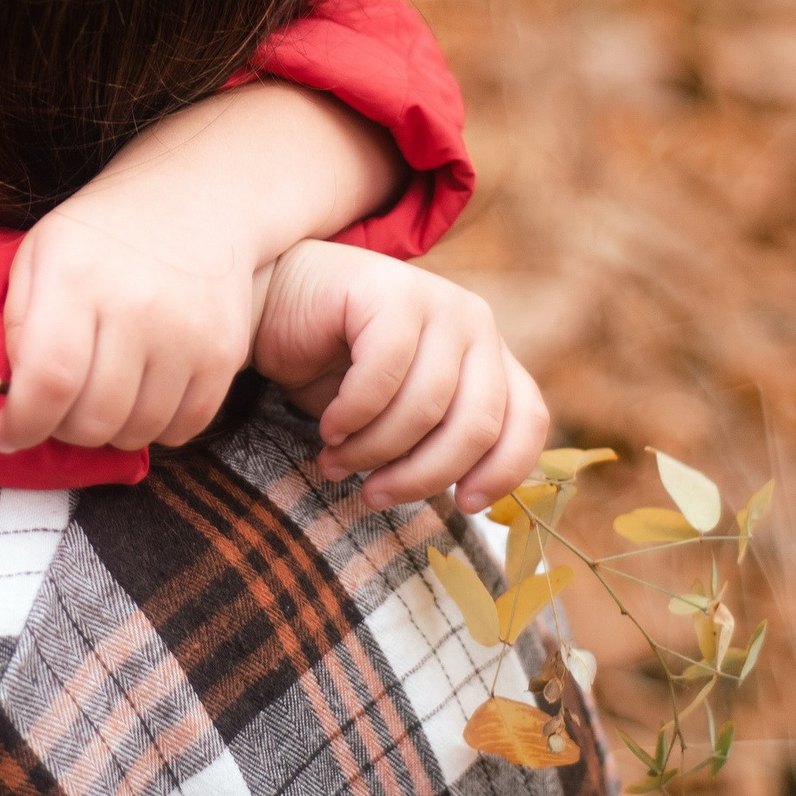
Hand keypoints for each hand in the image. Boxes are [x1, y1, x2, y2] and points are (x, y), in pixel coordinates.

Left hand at [0, 80, 403, 455]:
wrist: (194, 200)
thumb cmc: (101, 234)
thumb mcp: (38, 254)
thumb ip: (16, 325)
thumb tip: (16, 401)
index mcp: (76, 277)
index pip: (49, 380)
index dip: (23, 424)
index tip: (7, 434)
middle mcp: (137, 306)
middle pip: (93, 418)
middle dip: (62, 430)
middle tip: (57, 409)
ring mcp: (189, 333)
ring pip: (138, 431)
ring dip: (110, 431)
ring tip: (101, 395)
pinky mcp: (225, 353)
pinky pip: (185, 428)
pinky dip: (156, 429)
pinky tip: (142, 396)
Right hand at [252, 241, 546, 510]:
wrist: (269, 307)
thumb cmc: (335, 370)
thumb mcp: (401, 413)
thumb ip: (441, 439)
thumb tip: (470, 498)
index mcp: (488, 354)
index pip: (527, 417)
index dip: (503, 470)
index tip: (462, 505)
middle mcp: (474, 322)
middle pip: (477, 424)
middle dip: (423, 474)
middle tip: (375, 494)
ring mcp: (435, 300)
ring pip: (427, 406)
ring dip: (376, 450)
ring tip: (337, 459)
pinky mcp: (389, 291)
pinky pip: (384, 374)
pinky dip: (354, 414)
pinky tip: (330, 425)